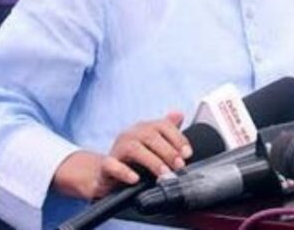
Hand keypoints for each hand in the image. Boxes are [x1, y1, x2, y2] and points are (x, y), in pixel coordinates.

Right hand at [52, 111, 188, 199]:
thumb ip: (168, 131)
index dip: (178, 139)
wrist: (107, 175)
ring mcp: (117, 148)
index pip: (164, 126)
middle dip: (168, 151)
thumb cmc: (135, 161)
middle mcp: (131, 134)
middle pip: (151, 136)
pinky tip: (135, 179)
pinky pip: (112, 165)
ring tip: (164, 174)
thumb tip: (179, 114)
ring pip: (134, 149)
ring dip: (152, 161)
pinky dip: (124, 171)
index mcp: (145, 128)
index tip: (188, 154)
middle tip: (179, 166)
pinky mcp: (106, 166)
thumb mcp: (154, 147)